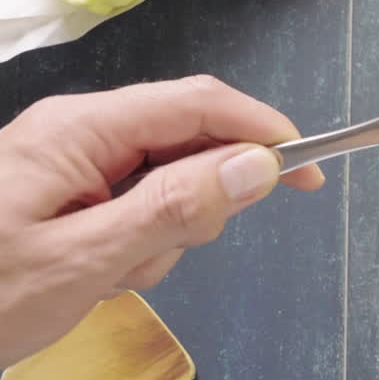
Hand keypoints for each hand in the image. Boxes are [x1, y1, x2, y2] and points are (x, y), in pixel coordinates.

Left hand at [0, 76, 323, 367]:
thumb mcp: (82, 261)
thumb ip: (173, 208)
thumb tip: (257, 165)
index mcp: (80, 128)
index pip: (198, 104)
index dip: (263, 130)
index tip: (307, 170)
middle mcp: (80, 131)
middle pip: (187, 141)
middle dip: (200, 199)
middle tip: (164, 252)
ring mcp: (73, 161)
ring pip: (168, 179)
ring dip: (165, 232)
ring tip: (115, 274)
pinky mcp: (69, 191)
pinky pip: (137, 203)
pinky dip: (141, 242)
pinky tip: (103, 274)